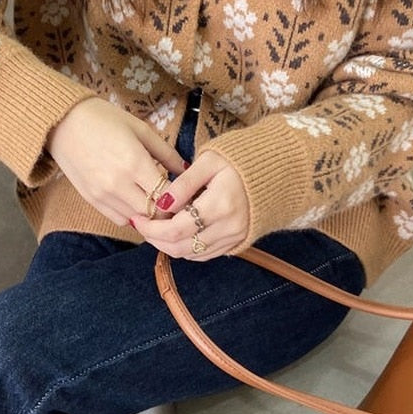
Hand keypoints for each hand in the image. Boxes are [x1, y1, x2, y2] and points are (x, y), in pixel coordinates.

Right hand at [46, 97, 186, 225]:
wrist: (63, 123)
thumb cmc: (104, 119)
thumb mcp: (141, 129)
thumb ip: (166, 153)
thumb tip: (188, 170)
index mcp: (135, 163)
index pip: (167, 197)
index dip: (180, 199)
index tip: (187, 193)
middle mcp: (118, 184)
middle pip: (154, 214)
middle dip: (168, 210)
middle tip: (176, 201)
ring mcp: (103, 195)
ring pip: (137, 220)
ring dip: (150, 214)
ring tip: (156, 201)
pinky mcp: (92, 200)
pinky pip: (119, 219)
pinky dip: (132, 215)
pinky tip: (136, 200)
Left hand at [132, 150, 248, 260]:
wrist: (274, 168)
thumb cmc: (238, 159)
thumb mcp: (208, 161)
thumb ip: (183, 184)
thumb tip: (160, 204)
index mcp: (220, 205)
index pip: (176, 229)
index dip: (152, 228)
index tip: (138, 217)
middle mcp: (229, 227)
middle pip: (182, 247)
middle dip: (156, 239)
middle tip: (142, 225)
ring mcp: (235, 237)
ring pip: (192, 255)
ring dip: (169, 245)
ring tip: (155, 227)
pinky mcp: (238, 241)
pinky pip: (206, 254)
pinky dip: (186, 248)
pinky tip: (176, 232)